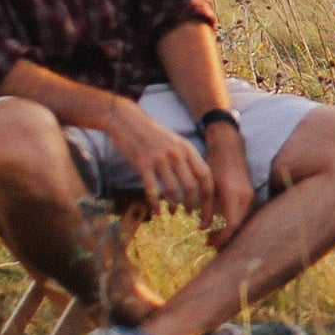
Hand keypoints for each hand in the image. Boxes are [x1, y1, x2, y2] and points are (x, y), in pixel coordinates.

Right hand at [111, 98, 213, 213]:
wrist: (127, 119)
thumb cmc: (151, 133)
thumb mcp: (174, 141)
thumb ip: (185, 157)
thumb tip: (195, 181)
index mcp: (187, 148)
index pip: (205, 175)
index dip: (208, 195)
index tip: (206, 208)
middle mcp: (176, 153)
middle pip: (192, 186)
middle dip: (193, 205)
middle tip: (190, 214)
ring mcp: (159, 158)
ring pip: (174, 190)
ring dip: (175, 206)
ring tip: (174, 213)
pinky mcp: (142, 163)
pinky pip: (152, 189)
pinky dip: (156, 204)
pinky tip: (157, 211)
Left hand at [195, 121, 257, 247]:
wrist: (230, 147)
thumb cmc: (216, 163)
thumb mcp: (207, 186)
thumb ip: (206, 207)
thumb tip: (203, 228)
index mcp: (234, 194)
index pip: (231, 224)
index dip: (221, 237)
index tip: (208, 243)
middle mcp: (246, 197)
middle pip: (238, 226)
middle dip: (224, 237)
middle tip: (208, 244)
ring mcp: (250, 195)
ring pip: (241, 221)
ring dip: (228, 230)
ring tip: (212, 236)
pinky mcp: (250, 194)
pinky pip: (242, 214)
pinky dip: (232, 222)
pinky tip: (220, 225)